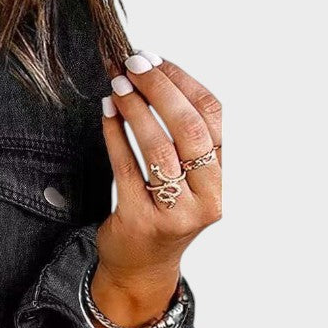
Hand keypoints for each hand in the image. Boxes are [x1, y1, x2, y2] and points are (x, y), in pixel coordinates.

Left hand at [95, 51, 222, 305]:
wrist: (140, 268)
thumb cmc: (161, 214)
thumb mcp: (186, 180)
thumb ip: (182, 140)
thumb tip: (154, 76)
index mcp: (220, 179)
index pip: (213, 117)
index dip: (184, 83)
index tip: (158, 60)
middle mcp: (205, 197)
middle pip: (189, 130)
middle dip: (160, 90)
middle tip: (134, 64)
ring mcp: (174, 212)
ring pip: (159, 149)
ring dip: (136, 110)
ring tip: (117, 85)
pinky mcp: (140, 221)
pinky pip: (126, 169)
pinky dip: (115, 136)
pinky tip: (106, 113)